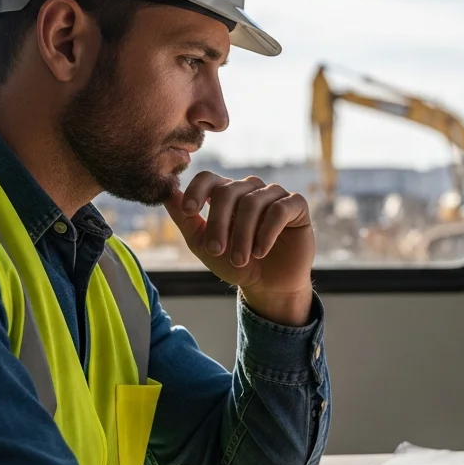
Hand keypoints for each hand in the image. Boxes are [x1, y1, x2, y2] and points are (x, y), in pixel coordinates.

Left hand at [165, 173, 315, 324]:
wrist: (268, 286)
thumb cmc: (235, 264)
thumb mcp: (203, 244)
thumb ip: (186, 220)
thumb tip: (167, 193)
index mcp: (226, 194)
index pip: (208, 178)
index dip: (197, 190)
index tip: (189, 211)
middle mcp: (250, 189)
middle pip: (228, 192)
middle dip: (219, 224)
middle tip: (217, 251)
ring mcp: (274, 195)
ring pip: (253, 202)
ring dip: (243, 234)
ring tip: (241, 260)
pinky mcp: (296, 205)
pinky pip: (279, 209)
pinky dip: (267, 232)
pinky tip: (261, 251)